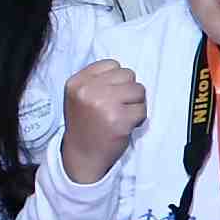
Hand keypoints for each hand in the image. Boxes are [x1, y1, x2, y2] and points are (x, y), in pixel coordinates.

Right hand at [60, 60, 148, 183]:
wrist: (82, 155)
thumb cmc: (86, 124)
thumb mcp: (80, 96)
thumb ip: (98, 80)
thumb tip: (127, 73)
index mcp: (77, 82)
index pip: (112, 64)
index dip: (116, 80)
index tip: (108, 95)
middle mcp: (88, 91)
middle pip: (128, 75)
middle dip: (127, 91)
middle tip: (116, 107)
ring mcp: (104, 104)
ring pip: (139, 90)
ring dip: (135, 104)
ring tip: (121, 115)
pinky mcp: (119, 120)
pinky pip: (142, 109)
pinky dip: (138, 118)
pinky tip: (124, 126)